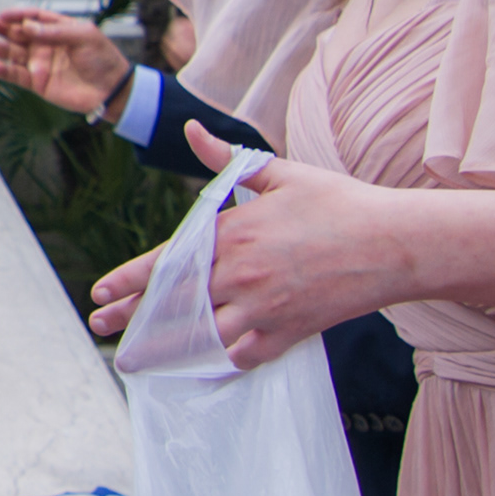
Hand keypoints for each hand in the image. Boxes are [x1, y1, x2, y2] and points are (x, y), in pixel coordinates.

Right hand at [0, 6, 128, 115]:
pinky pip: (15, 75)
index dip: (15, 14)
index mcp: (55, 29)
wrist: (112, 89)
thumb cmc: (102, 58)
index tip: (2, 15)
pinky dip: (3, 70)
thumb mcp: (84, 35)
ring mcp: (38, 63)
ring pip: (8, 51)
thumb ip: (53, 31)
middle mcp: (42, 44)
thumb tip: (25, 26)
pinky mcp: (37, 83)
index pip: (30, 17)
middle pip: (12, 31)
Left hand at [86, 125, 411, 366]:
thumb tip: (191, 132)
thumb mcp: (281, 174)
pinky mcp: (289, 332)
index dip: (130, 278)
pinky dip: (221, 359)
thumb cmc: (339, 203)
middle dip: (134, 315)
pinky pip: (243, 355)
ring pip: (202, 335)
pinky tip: (200, 363)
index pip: (166, 260)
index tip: (100, 291)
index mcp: (233, 234)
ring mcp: (264, 308)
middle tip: (103, 325)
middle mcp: (241, 275)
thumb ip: (228, 162)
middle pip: (174, 302)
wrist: (395, 244)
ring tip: (138, 352)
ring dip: (169, 343)